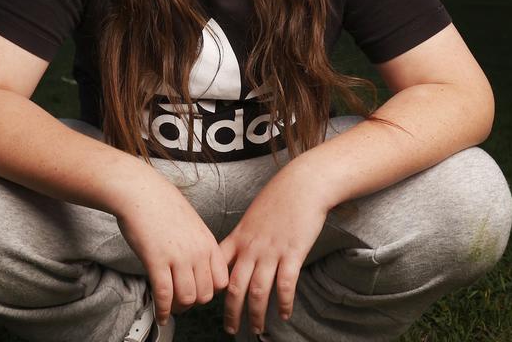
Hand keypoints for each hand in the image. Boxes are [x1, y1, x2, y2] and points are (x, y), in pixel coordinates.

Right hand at [116, 179, 228, 324]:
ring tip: (170, 307)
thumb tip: (197, 267)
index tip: (198, 291)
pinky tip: (159, 314)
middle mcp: (197, 252)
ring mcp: (178, 257)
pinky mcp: (157, 260)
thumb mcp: (192, 223)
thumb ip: (198, 245)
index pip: (222, 281)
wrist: (140, 191)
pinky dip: (162, 310)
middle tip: (181, 302)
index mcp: (207, 242)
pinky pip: (164, 294)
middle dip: (193, 303)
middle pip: (206, 294)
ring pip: (187, 298)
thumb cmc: (162, 204)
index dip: (210, 291)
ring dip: (178, 308)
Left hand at [219, 168, 331, 335]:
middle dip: (231, 312)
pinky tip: (285, 314)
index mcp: (239, 237)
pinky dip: (284, 303)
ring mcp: (271, 251)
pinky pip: (285, 285)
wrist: (302, 185)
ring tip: (257, 329)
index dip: (211, 287)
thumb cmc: (279, 198)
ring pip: (258, 291)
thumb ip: (243, 236)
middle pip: (234, 287)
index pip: (217, 267)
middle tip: (231, 329)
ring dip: (256, 314)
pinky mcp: (292, 253)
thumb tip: (236, 251)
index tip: (209, 302)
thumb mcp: (252, 215)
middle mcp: (251, 248)